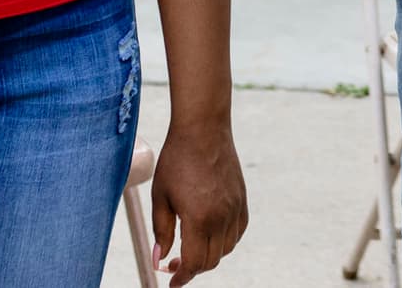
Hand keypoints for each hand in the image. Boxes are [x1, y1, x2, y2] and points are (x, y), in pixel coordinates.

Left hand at [150, 121, 248, 282]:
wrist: (203, 130)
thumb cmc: (177, 160)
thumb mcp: (160, 197)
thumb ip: (160, 231)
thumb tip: (159, 259)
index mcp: (199, 218)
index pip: (193, 263)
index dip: (180, 277)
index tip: (170, 283)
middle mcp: (221, 217)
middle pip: (210, 261)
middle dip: (191, 268)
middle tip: (173, 263)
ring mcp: (235, 208)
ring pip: (226, 249)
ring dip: (208, 256)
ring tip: (190, 247)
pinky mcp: (242, 199)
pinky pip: (238, 232)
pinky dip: (225, 241)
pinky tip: (210, 234)